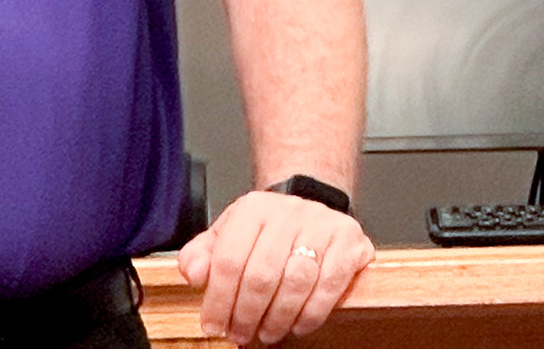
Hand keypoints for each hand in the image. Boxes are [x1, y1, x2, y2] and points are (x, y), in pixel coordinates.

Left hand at [178, 190, 374, 343]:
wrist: (310, 212)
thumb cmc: (266, 232)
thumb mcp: (228, 235)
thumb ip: (202, 254)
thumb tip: (194, 273)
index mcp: (254, 209)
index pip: (229, 259)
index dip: (218, 300)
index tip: (214, 326)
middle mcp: (289, 211)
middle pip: (262, 274)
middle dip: (247, 314)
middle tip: (240, 334)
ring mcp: (322, 225)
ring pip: (296, 282)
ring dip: (278, 318)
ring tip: (267, 333)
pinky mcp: (349, 242)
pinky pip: (329, 285)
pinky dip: (311, 313)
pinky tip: (298, 324)